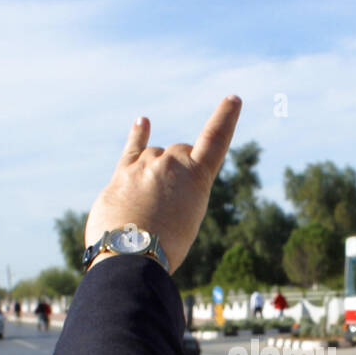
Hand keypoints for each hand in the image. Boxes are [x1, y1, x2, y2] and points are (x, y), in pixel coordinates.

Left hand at [84, 96, 241, 274]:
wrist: (132, 256)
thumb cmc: (164, 247)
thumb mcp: (185, 220)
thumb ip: (176, 194)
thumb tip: (148, 188)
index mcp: (197, 177)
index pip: (215, 140)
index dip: (225, 118)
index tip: (233, 98)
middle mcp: (172, 163)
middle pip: (178, 152)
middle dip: (177, 170)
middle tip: (171, 203)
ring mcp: (145, 164)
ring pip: (154, 156)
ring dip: (154, 172)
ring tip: (149, 206)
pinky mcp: (122, 172)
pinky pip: (132, 149)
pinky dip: (138, 136)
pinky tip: (143, 122)